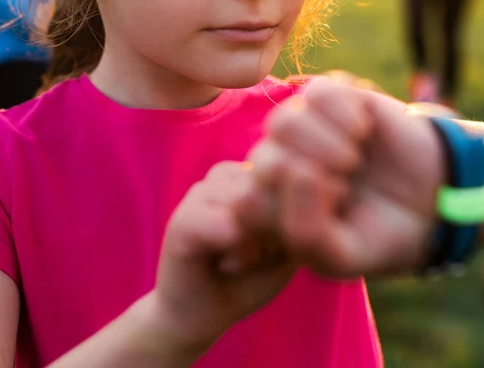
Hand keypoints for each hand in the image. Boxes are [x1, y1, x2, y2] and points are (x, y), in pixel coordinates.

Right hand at [151, 162, 296, 355]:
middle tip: (258, 256)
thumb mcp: (295, 242)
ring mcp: (202, 190)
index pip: (299, 179)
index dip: (301, 223)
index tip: (280, 245)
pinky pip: (232, 228)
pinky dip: (241, 256)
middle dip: (279, 235)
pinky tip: (227, 265)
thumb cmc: (255, 275)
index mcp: (254, 170)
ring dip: (260, 248)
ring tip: (241, 260)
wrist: (208, 313)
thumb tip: (285, 182)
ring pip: (255, 206)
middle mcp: (228, 172)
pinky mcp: (183, 218)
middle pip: (278, 192)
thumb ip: (300, 210)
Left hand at [242, 74, 445, 279]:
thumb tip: (295, 171)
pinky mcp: (337, 97)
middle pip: (264, 158)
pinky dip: (342, 114)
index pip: (248, 202)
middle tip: (344, 189)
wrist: (435, 201)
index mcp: (275, 206)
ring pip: (285, 122)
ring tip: (352, 161)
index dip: (287, 213)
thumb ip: (306, 234)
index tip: (327, 226)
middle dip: (307, 177)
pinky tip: (363, 130)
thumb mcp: (342, 258)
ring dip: (322, 145)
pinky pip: (319, 91)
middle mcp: (284, 162)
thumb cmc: (380, 236)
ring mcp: (307, 128)